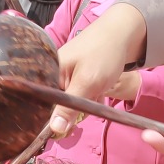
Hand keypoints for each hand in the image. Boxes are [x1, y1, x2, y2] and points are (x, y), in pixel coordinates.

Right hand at [51, 1, 145, 136]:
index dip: (49, 118)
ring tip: (96, 93)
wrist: (123, 33)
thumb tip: (54, 130)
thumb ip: (69, 107)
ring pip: (68, 101)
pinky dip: (87, 98)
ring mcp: (65, 74)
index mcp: (47, 71)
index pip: (39, 102)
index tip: (63, 129)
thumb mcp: (87, 83)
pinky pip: (77, 94)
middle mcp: (51, 73)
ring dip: (81, 105)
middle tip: (86, 106)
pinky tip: (98, 92)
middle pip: (53, 103)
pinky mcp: (76, 77)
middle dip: (69, 112)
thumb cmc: (103, 53)